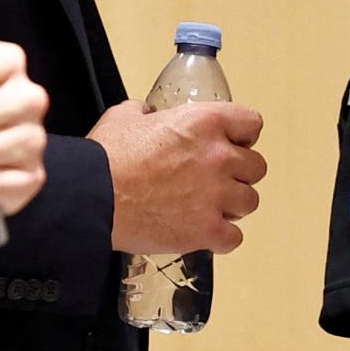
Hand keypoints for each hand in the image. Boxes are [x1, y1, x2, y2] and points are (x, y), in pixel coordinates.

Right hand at [91, 98, 267, 255]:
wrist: (93, 198)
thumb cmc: (106, 158)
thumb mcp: (125, 116)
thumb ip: (147, 112)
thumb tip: (148, 115)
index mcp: (204, 122)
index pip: (251, 123)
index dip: (242, 135)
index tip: (232, 143)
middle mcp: (218, 157)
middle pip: (256, 167)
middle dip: (238, 173)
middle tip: (215, 179)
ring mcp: (215, 196)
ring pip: (249, 202)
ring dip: (232, 205)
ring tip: (208, 207)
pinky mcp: (206, 230)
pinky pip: (234, 238)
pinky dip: (221, 237)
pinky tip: (203, 232)